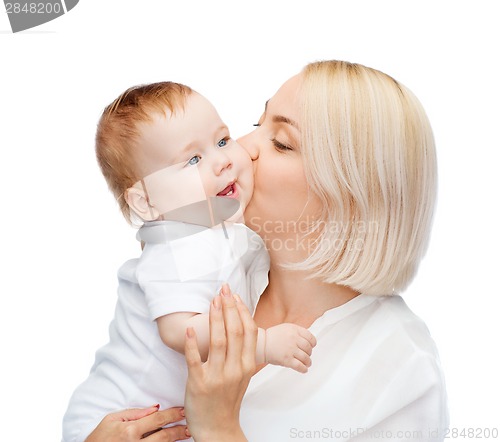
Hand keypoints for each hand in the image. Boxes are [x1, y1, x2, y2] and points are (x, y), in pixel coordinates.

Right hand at [85, 405, 189, 441]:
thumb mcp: (112, 419)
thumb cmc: (99, 437)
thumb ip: (134, 413)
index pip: (157, 420)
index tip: (183, 411)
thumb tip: (155, 408)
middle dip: (178, 430)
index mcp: (129, 430)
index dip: (172, 415)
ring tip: (186, 435)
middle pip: (163, 436)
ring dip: (175, 441)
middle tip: (189, 425)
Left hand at [184, 284, 254, 441]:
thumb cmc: (228, 398)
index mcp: (247, 365)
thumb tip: (242, 325)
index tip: (235, 296)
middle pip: (235, 331)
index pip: (249, 332)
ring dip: (215, 318)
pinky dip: (192, 343)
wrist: (217, 428)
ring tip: (213, 301)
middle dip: (229, 307)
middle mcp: (235, 369)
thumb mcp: (243, 375)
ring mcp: (217, 377)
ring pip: (219, 341)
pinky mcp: (199, 383)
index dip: (242, 311)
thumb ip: (244, 353)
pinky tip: (190, 329)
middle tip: (224, 290)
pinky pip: (195, 359)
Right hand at [264, 323, 316, 372]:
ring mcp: (290, 349)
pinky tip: (304, 369)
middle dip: (309, 353)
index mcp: (294, 330)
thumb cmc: (272, 337)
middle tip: (307, 355)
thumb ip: (297, 332)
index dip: (313, 343)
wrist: (261, 344)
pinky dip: (304, 369)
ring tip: (307, 363)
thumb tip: (308, 340)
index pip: (310, 337)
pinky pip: (300, 366)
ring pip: (306, 358)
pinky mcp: (287, 360)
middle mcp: (293, 339)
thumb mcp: (286, 328)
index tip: (312, 346)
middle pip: (309, 348)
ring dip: (308, 362)